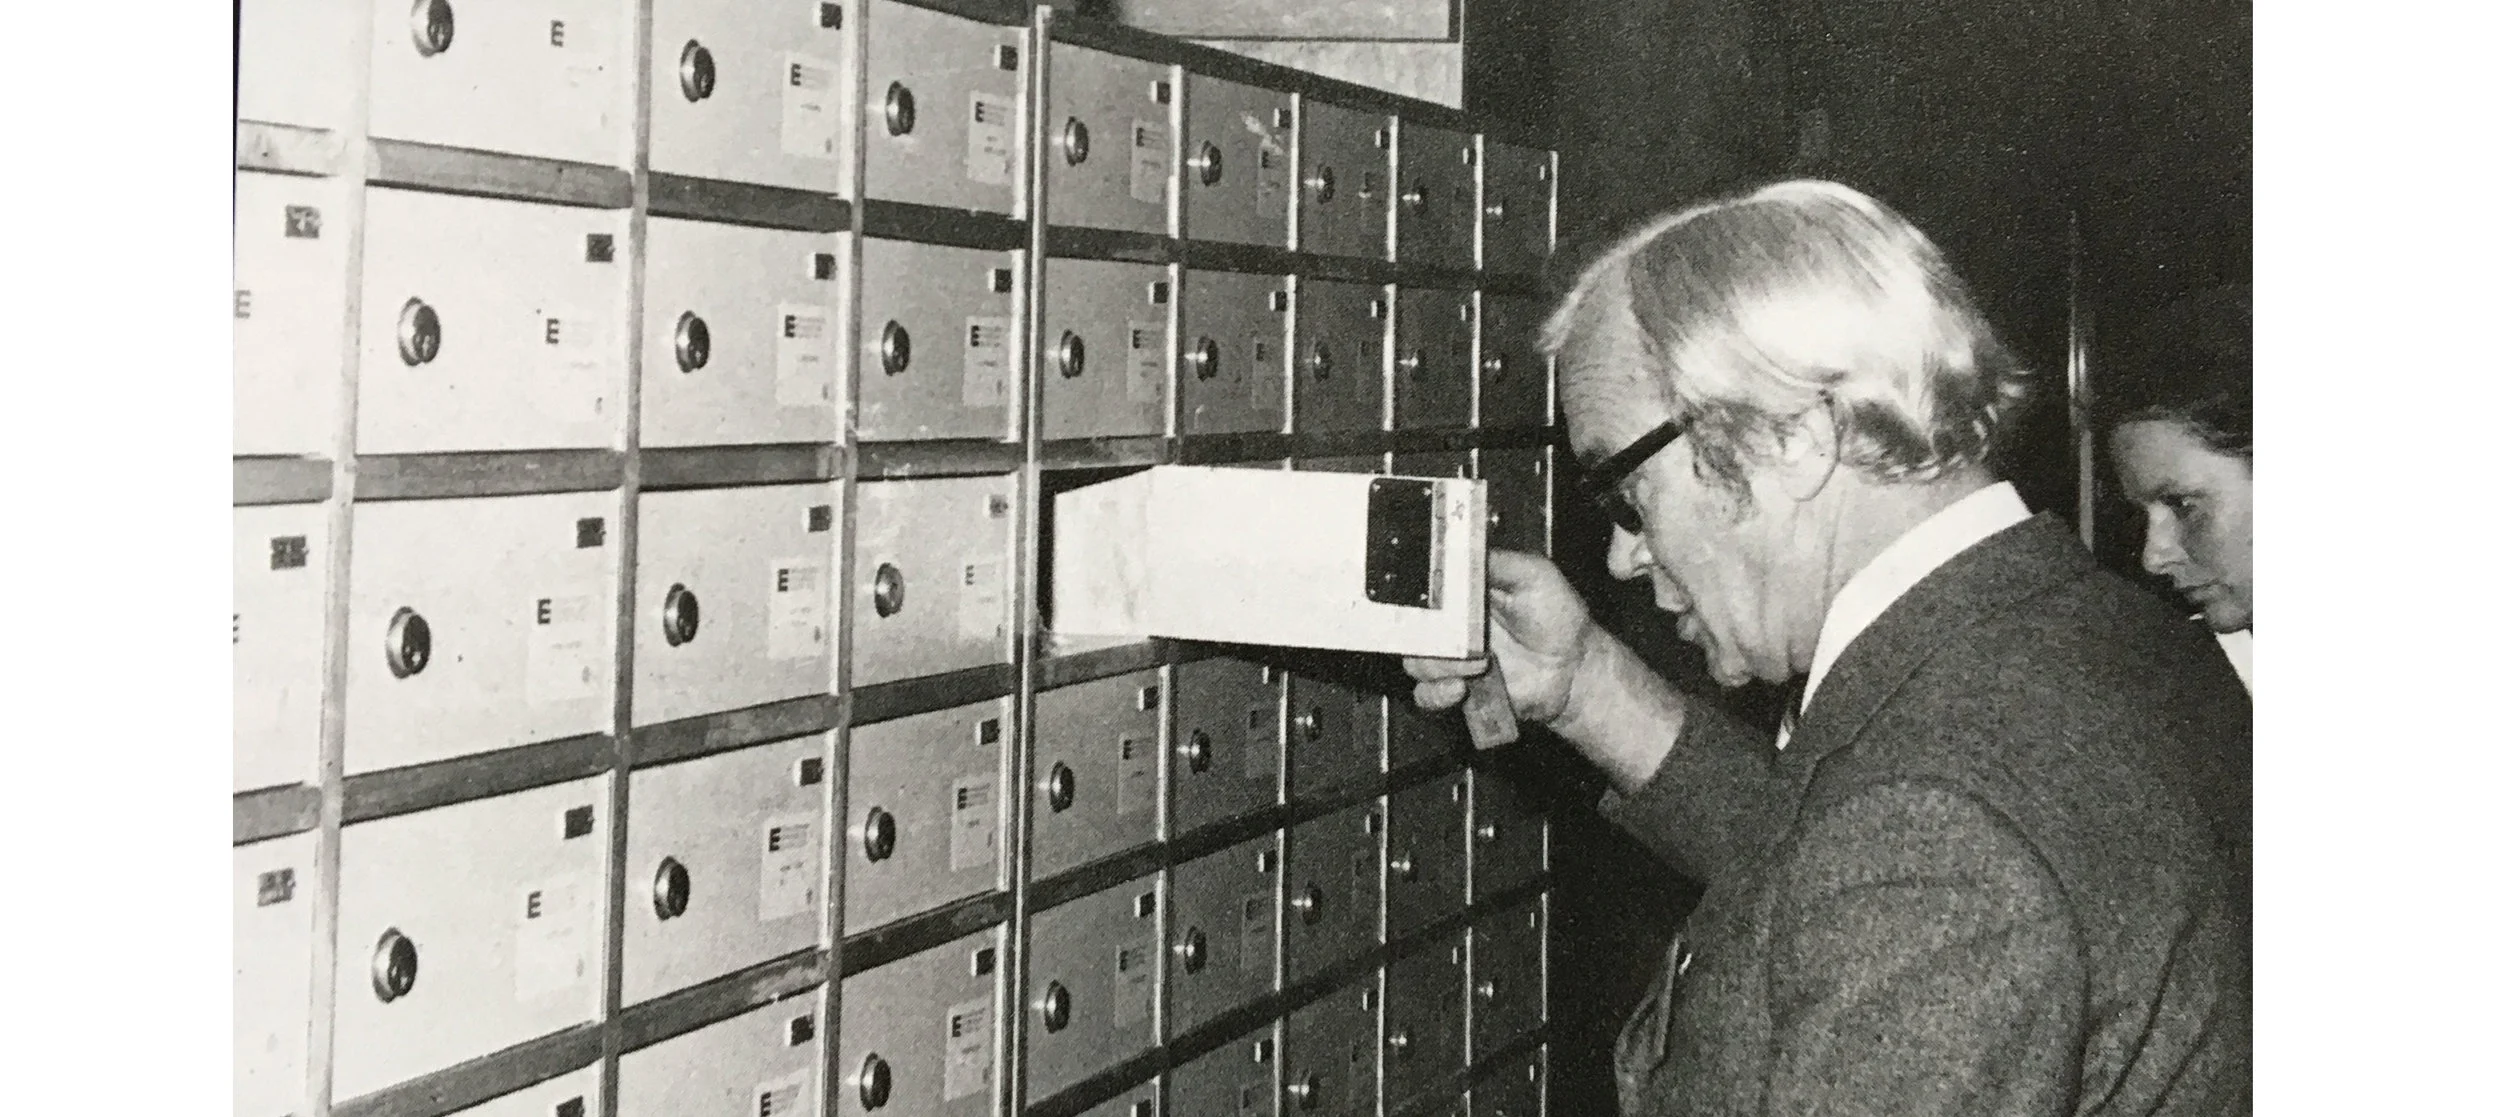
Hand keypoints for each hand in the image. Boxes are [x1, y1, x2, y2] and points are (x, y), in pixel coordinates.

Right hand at [1403, 549, 1595, 723]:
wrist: (1574, 666)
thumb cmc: (1557, 616)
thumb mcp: (1533, 574)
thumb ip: (1497, 561)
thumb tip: (1459, 549)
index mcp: (1460, 592)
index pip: (1422, 588)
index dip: (1416, 593)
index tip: (1423, 596)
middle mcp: (1450, 624)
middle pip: (1410, 627)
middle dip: (1423, 634)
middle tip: (1448, 637)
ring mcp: (1451, 658)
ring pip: (1416, 662)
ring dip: (1439, 665)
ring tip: (1475, 664)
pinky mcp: (1457, 689)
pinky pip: (1426, 695)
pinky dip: (1436, 693)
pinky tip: (1459, 688)